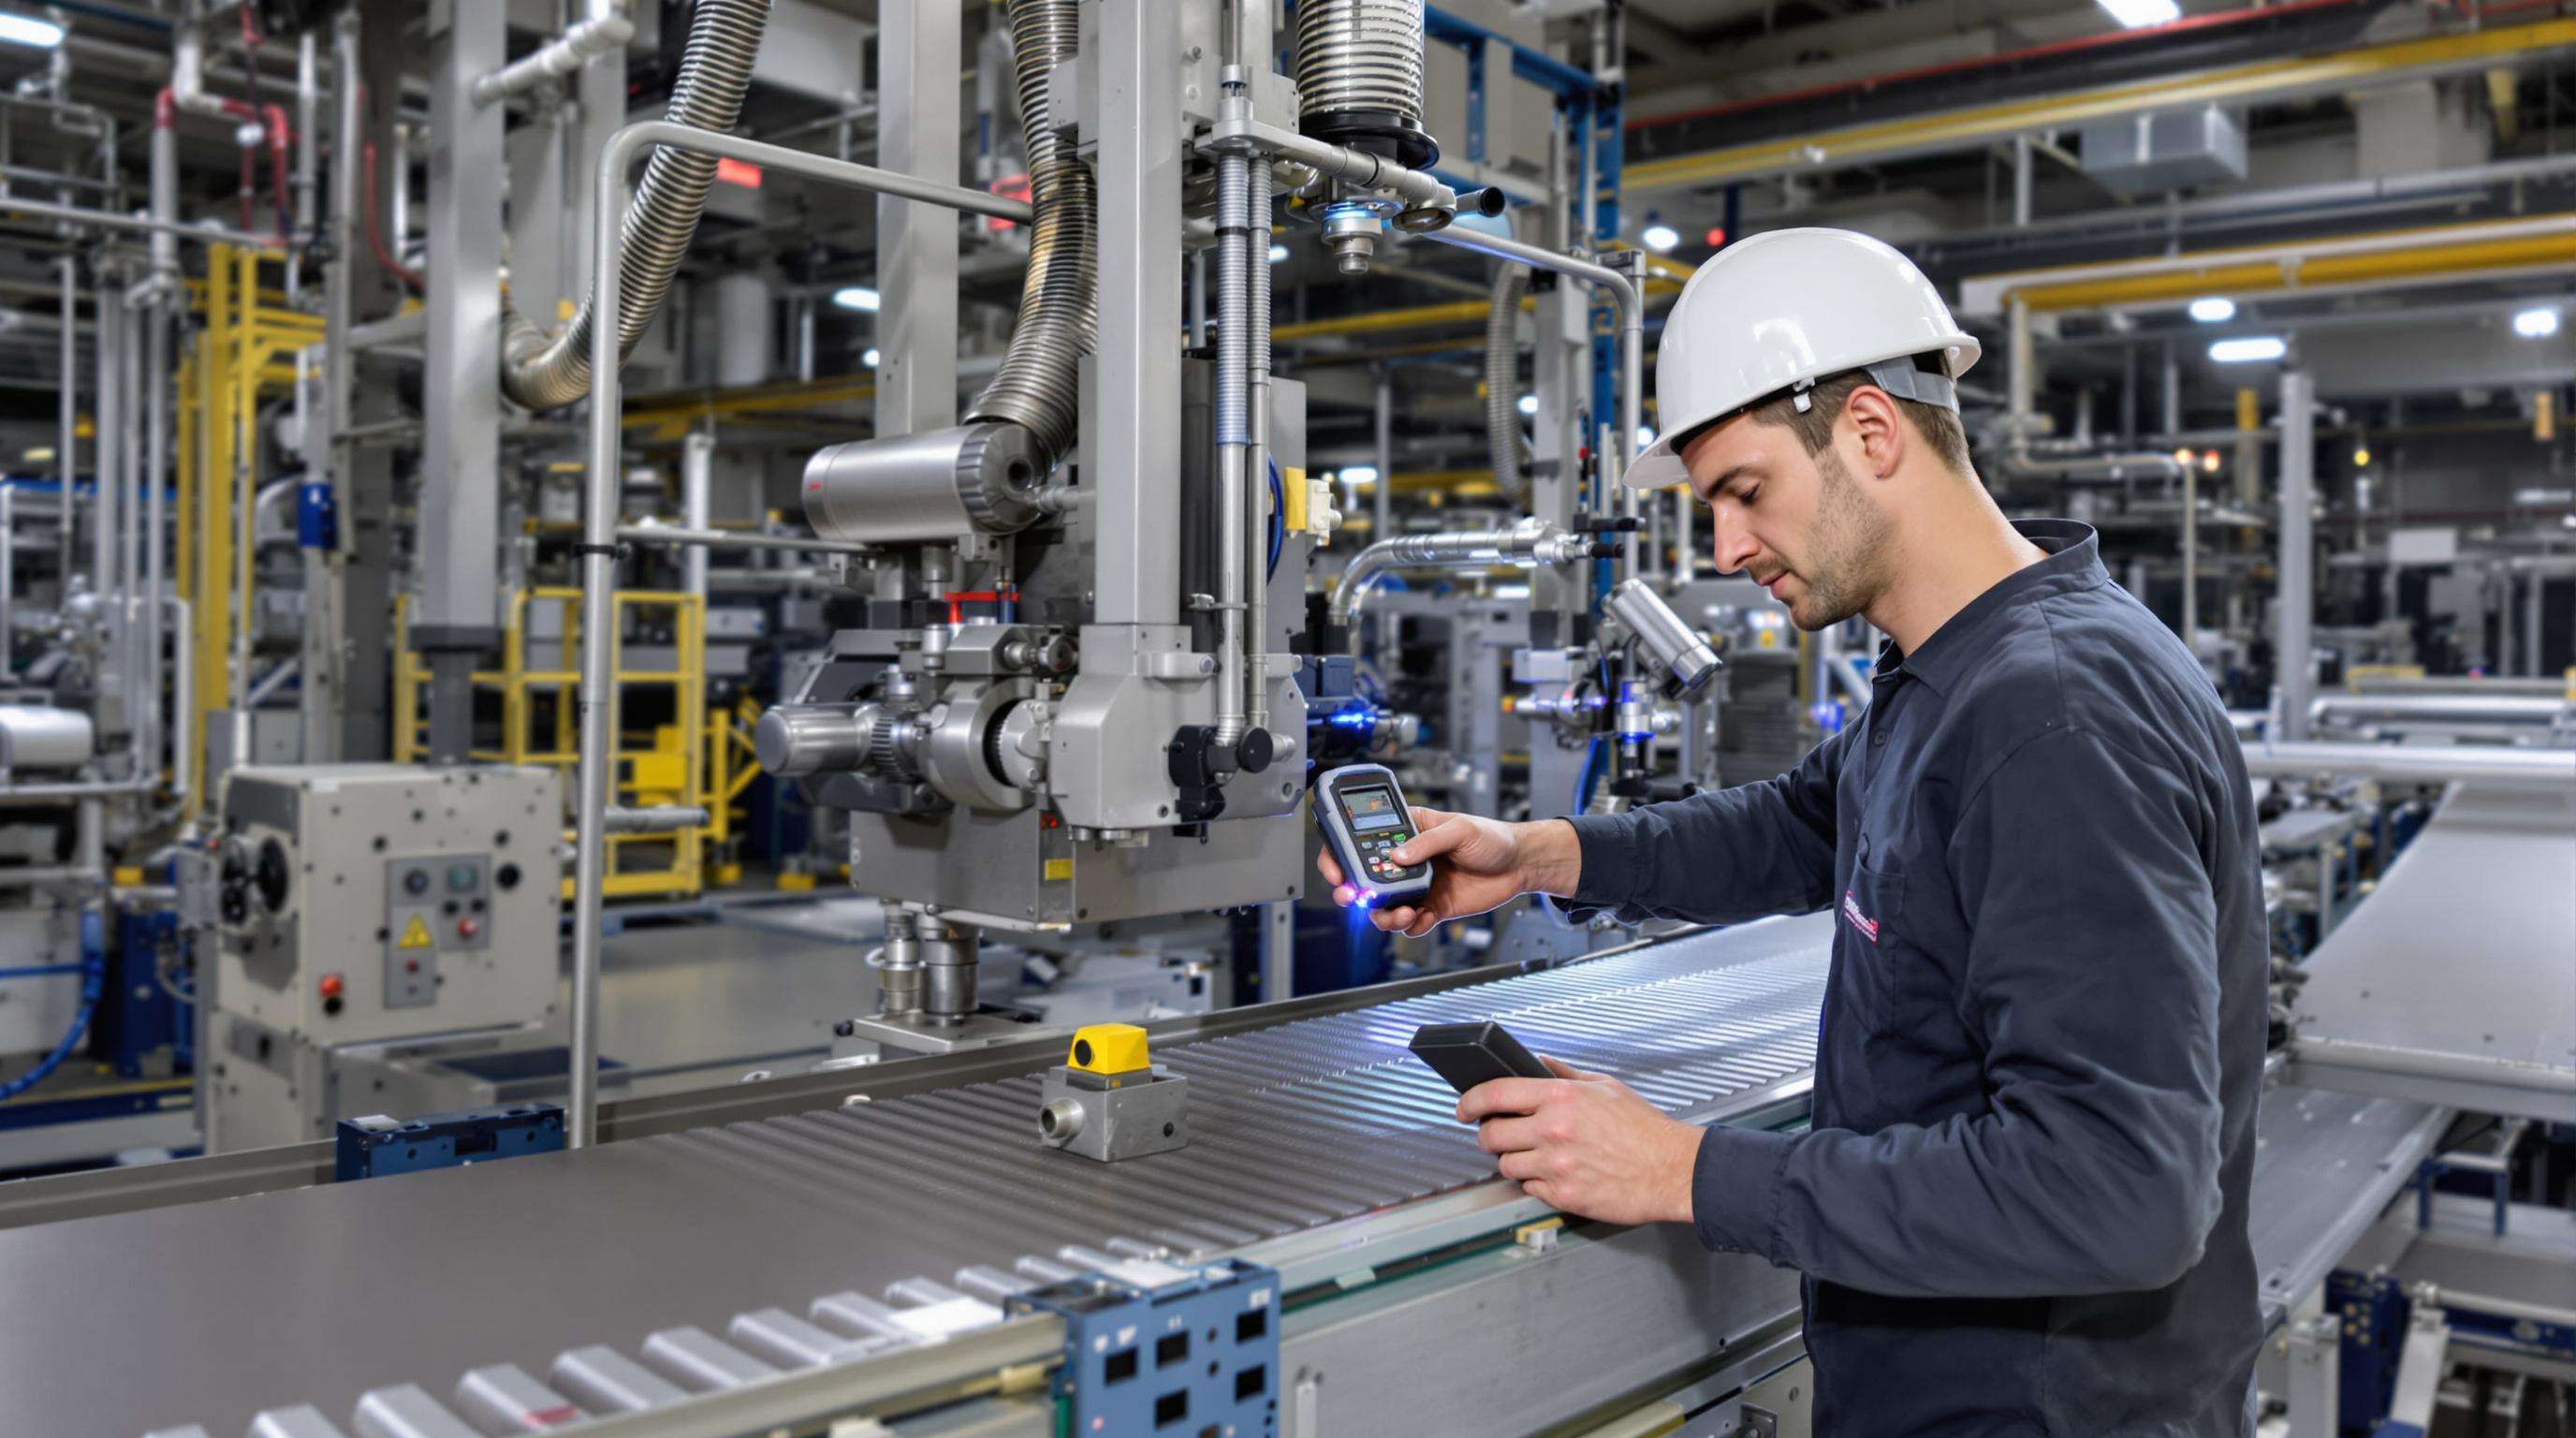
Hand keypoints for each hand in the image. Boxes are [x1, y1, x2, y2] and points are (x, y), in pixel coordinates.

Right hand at [1316, 809, 1579, 938]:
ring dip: (1384, 915)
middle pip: (1365, 880)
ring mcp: (1417, 887)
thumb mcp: (1459, 829)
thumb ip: (1427, 842)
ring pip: (1384, 907)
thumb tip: (1397, 856)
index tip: (1338, 870)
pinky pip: (1410, 923)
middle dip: (1355, 893)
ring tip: (1402, 913)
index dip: (1341, 856)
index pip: (1362, 842)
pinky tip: (1421, 919)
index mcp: (1406, 833)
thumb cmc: (1492, 837)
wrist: (1520, 865)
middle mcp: (1406, 861)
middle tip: (1355, 899)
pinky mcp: (1432, 908)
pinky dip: (1410, 926)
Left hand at [1456, 1056, 1701, 1226]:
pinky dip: (1535, 1182)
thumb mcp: (1605, 1086)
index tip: (1463, 1107)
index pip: (1495, 1094)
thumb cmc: (1645, 1129)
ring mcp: (1556, 1166)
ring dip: (1513, 1160)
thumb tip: (1537, 1063)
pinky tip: (1555, 1173)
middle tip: (1497, 1134)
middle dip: (1488, 1134)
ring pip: (1505, 1165)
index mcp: (1561, 1098)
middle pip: (1490, 1135)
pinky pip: (1528, 1188)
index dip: (1470, 1101)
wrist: (1673, 1170)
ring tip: (1535, 1155)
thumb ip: (1564, 1075)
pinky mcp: (1563, 1196)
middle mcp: (1553, 1131)